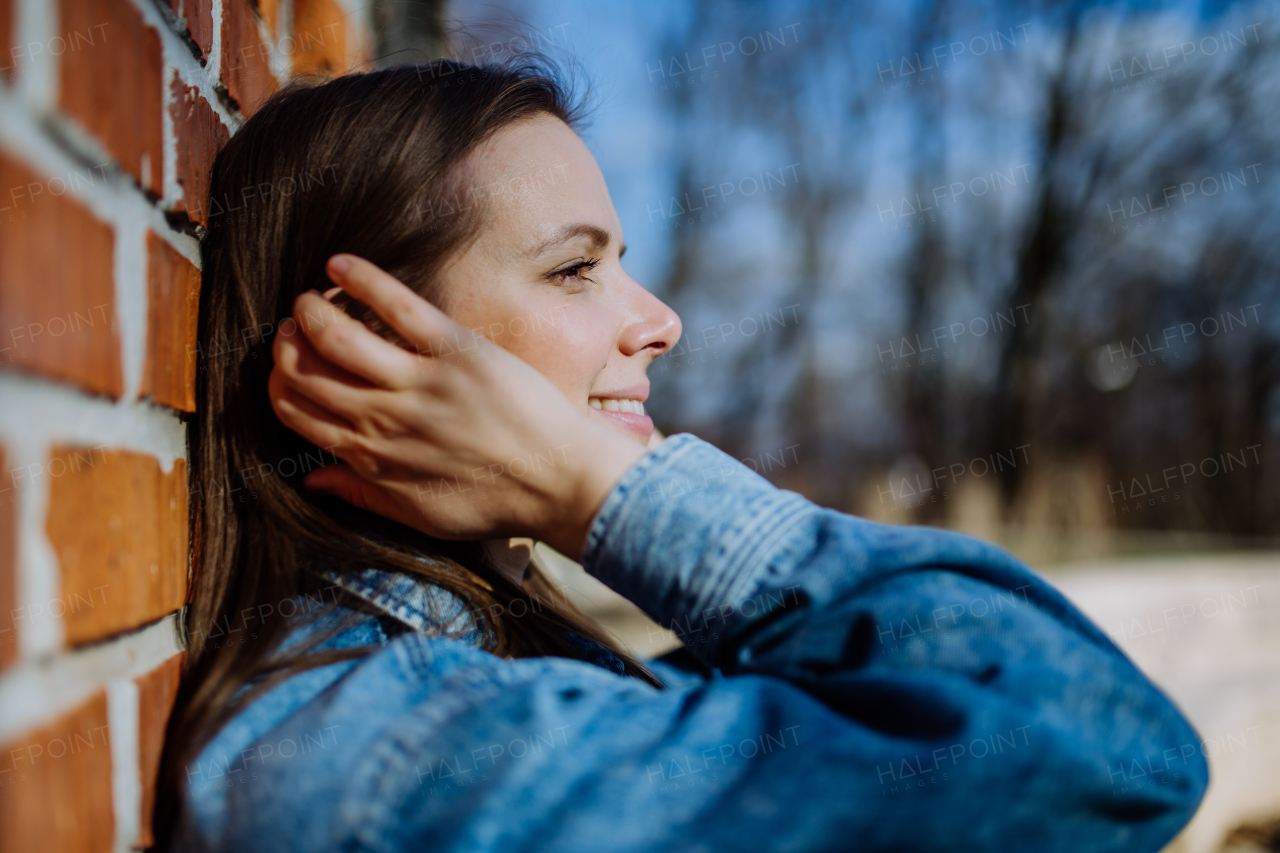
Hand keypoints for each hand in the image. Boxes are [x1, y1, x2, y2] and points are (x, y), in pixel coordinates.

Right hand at [268, 255, 647, 559]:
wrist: (560, 482)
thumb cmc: (495, 503)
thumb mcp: (420, 516)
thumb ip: (361, 495)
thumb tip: (310, 481)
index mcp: (371, 457)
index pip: (296, 411)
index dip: (279, 383)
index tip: (283, 367)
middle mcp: (384, 417)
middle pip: (306, 371)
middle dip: (285, 345)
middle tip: (289, 327)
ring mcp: (418, 381)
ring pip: (336, 336)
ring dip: (310, 311)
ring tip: (309, 298)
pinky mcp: (455, 349)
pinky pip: (396, 307)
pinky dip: (361, 280)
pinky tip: (339, 264)